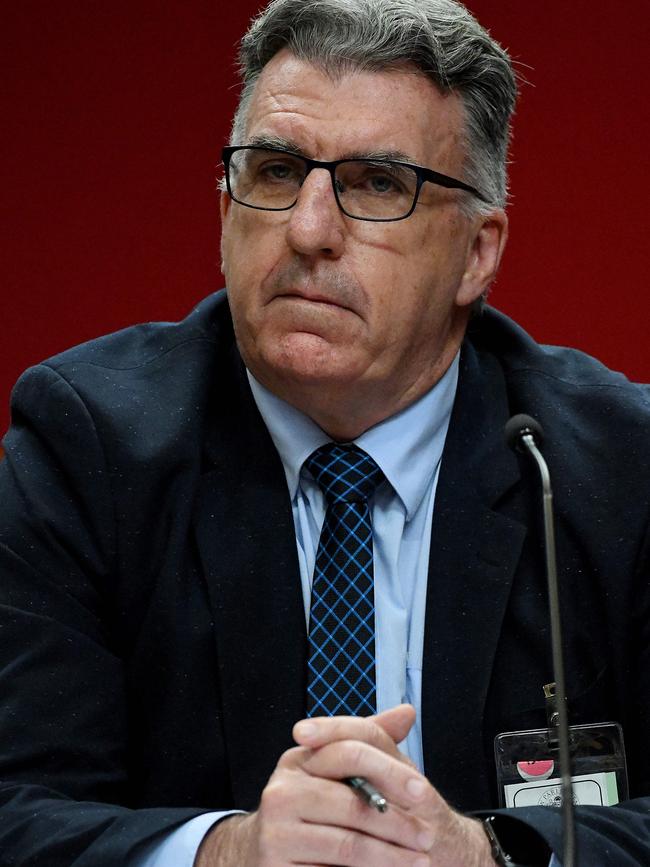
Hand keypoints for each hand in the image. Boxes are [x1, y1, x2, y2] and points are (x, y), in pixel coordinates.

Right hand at [195, 704, 494, 866]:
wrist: (262, 852)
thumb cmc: (311, 808)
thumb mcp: (333, 771)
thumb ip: (368, 740)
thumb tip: (407, 712)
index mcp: (298, 761)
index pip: (349, 754)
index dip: (392, 772)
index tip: (424, 791)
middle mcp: (281, 793)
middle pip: (352, 805)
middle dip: (397, 823)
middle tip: (429, 836)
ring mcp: (275, 833)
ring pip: (347, 845)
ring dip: (390, 856)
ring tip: (420, 861)